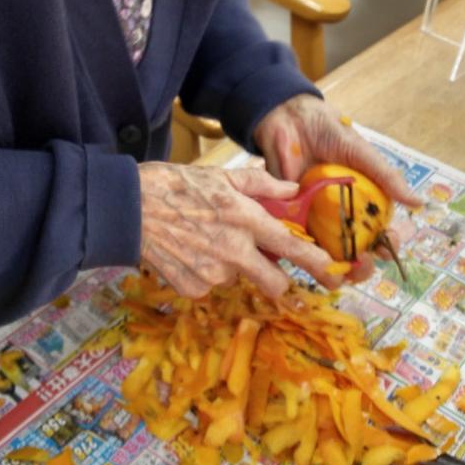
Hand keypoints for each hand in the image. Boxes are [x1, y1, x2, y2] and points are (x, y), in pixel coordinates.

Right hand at [138, 161, 346, 299]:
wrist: (129, 207)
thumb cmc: (176, 184)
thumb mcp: (222, 176)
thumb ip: (262, 184)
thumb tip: (293, 190)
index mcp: (246, 220)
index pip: (293, 248)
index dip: (319, 265)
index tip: (335, 277)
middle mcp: (234, 251)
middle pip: (274, 283)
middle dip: (278, 281)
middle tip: (266, 268)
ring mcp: (213, 274)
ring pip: (237, 278)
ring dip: (231, 266)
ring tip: (205, 241)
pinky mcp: (192, 288)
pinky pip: (210, 285)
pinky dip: (205, 273)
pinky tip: (189, 252)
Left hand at [253, 94, 419, 279]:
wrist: (289, 118)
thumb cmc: (329, 131)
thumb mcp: (361, 152)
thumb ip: (386, 177)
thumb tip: (418, 203)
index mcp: (363, 202)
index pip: (380, 233)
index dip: (387, 245)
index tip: (386, 247)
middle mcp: (341, 216)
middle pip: (355, 252)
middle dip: (362, 267)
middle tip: (362, 263)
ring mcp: (315, 218)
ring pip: (327, 255)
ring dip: (334, 268)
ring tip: (338, 271)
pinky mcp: (289, 217)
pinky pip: (296, 241)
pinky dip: (302, 253)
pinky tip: (308, 258)